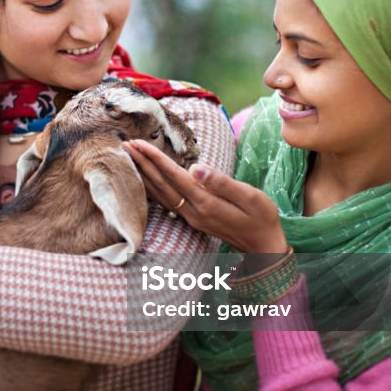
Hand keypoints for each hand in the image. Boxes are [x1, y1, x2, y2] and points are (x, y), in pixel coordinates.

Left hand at [123, 140, 287, 253]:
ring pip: (160, 194)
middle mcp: (193, 213)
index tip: (139, 143)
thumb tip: (196, 167)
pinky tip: (146, 179)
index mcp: (206, 204)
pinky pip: (166, 201)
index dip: (156, 159)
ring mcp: (191, 218)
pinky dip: (152, 187)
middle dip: (142, 164)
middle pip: (161, 185)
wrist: (264, 247)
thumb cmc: (262, 218)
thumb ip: (222, 182)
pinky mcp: (192, 219)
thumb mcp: (250, 197)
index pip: (174, 177)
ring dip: (143, 175)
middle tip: (125, 145)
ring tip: (130, 158)